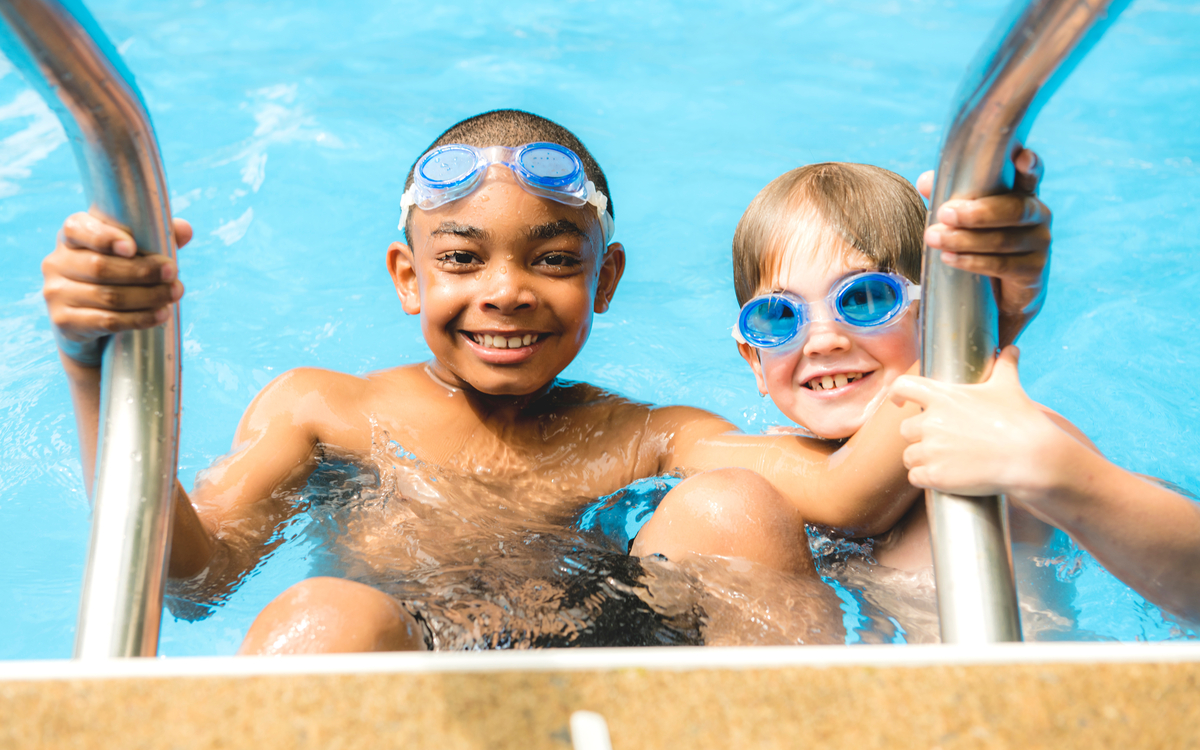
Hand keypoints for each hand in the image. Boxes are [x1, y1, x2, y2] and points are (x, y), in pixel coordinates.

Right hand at [42, 212, 190, 351]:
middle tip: (173, 273)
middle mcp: (57, 262)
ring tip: (175, 294)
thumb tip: (185, 229)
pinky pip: (107, 321)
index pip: (78, 229)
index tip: (132, 247)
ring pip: (108, 296)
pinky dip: (138, 318)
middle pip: (100, 267)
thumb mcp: (134, 253)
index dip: (104, 237)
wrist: (88, 321)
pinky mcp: (64, 321)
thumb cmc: (117, 275)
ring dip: (148, 296)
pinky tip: (161, 314)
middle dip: (142, 271)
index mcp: (72, 236)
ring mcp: (56, 293)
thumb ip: (156, 238)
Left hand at [889, 346, 1065, 506]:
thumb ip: (1004, 366)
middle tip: (941, 441)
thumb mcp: (1008, 387)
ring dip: (921, 459)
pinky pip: (916, 477)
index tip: (899, 402)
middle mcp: (930, 422)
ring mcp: (931, 450)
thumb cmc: (1020, 420)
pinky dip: (926, 478)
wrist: (1031, 457)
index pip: (902, 387)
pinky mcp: (935, 476)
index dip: (896, 394)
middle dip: (919, 435)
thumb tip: (1011, 350)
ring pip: (909, 456)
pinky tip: (942, 477)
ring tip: (944, 461)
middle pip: (906, 429)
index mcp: (941, 397)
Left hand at [917, 147, 1049, 346]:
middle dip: (977, 212)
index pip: (1030, 175)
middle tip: (944, 214)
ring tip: (934, 238)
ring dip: (965, 239)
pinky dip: (973, 261)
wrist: (996, 296)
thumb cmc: (978, 245)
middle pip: (1013, 209)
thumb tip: (925, 181)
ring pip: (1004, 238)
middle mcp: (1037, 215)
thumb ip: (946, 197)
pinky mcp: (1034, 271)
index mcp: (1021, 194)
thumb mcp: (960, 219)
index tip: (1022, 157)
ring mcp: (1039, 243)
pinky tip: (949, 258)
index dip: (1030, 165)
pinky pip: (1002, 264)